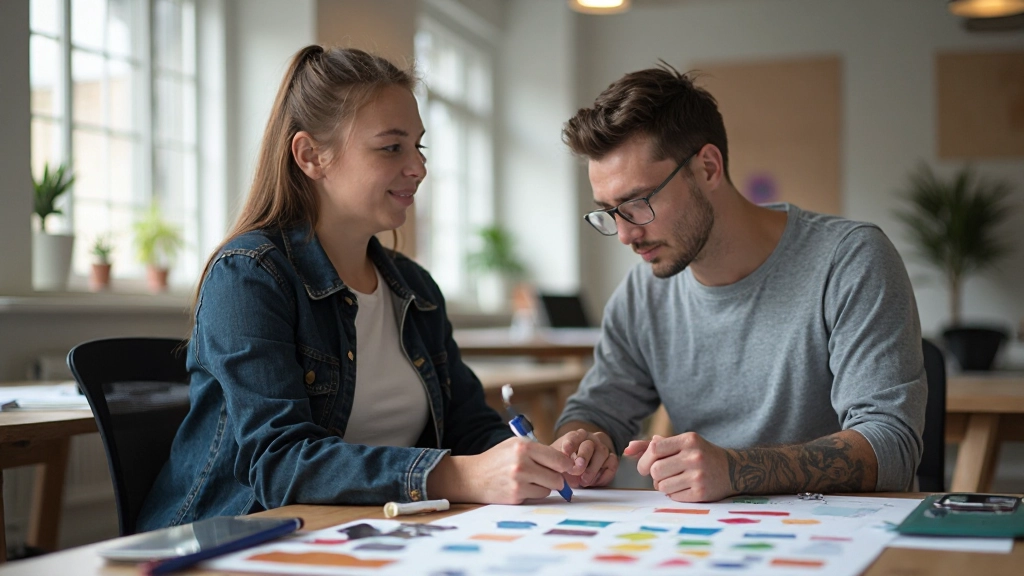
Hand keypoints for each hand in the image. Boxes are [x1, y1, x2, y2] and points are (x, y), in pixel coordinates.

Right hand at [428, 437, 575, 503]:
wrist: (473, 476)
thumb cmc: (497, 459)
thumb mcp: (515, 444)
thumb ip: (539, 450)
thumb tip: (566, 462)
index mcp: (524, 447)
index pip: (558, 458)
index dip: (567, 464)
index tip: (569, 467)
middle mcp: (522, 464)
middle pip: (557, 476)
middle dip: (557, 477)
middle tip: (549, 474)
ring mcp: (519, 482)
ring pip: (549, 488)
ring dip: (545, 485)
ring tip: (531, 479)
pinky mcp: (516, 496)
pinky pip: (538, 496)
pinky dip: (534, 493)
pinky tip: (522, 486)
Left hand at [554, 428, 617, 487]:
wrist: (583, 461)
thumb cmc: (568, 460)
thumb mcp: (560, 460)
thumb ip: (560, 465)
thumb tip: (561, 476)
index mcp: (577, 436)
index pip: (574, 436)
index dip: (570, 444)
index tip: (565, 452)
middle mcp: (591, 440)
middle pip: (589, 445)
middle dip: (583, 457)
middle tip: (577, 469)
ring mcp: (603, 449)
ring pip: (602, 454)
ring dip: (592, 469)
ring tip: (583, 481)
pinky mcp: (612, 460)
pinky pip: (612, 466)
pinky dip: (603, 476)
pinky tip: (593, 482)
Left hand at [625, 433, 733, 501]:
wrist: (732, 470)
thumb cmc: (699, 454)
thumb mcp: (681, 444)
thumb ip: (653, 445)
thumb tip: (627, 449)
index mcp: (688, 440)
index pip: (654, 448)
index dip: (644, 460)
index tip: (646, 467)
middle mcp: (694, 456)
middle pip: (655, 470)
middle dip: (653, 475)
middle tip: (661, 475)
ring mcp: (699, 475)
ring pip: (662, 486)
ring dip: (663, 486)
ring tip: (674, 480)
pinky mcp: (701, 493)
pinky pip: (673, 497)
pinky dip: (674, 494)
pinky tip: (685, 487)